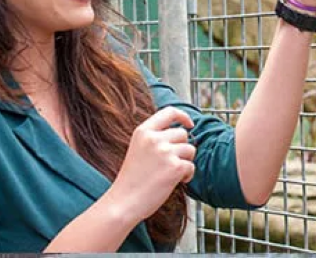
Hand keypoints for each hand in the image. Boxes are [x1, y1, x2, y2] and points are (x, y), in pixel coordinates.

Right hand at [101, 107, 196, 224]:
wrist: (123, 203)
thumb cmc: (132, 180)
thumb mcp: (138, 149)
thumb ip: (155, 138)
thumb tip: (182, 131)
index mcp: (143, 131)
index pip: (169, 112)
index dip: (183, 116)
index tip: (189, 124)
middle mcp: (154, 138)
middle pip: (183, 134)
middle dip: (181, 148)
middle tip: (169, 164)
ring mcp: (165, 152)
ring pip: (190, 150)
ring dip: (185, 162)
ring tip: (169, 174)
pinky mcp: (175, 167)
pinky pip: (191, 166)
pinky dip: (187, 176)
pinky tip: (175, 182)